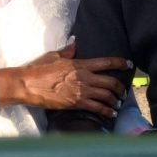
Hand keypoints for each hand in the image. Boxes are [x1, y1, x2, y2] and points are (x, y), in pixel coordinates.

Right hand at [0, 43, 129, 115]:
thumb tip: (75, 43)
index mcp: (80, 64)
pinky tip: (111, 113)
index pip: (106, 62)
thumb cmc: (39, 69)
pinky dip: (107, 111)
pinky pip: (97, 108)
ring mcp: (81, 91)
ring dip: (115, 100)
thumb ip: (68, 51)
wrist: (28, 84)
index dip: (120, 63)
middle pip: (111, 82)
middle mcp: (84, 77)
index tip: (128, 64)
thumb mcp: (54, 55)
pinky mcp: (76, 103)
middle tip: (124, 91)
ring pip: (107, 96)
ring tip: (118, 103)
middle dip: (121, 87)